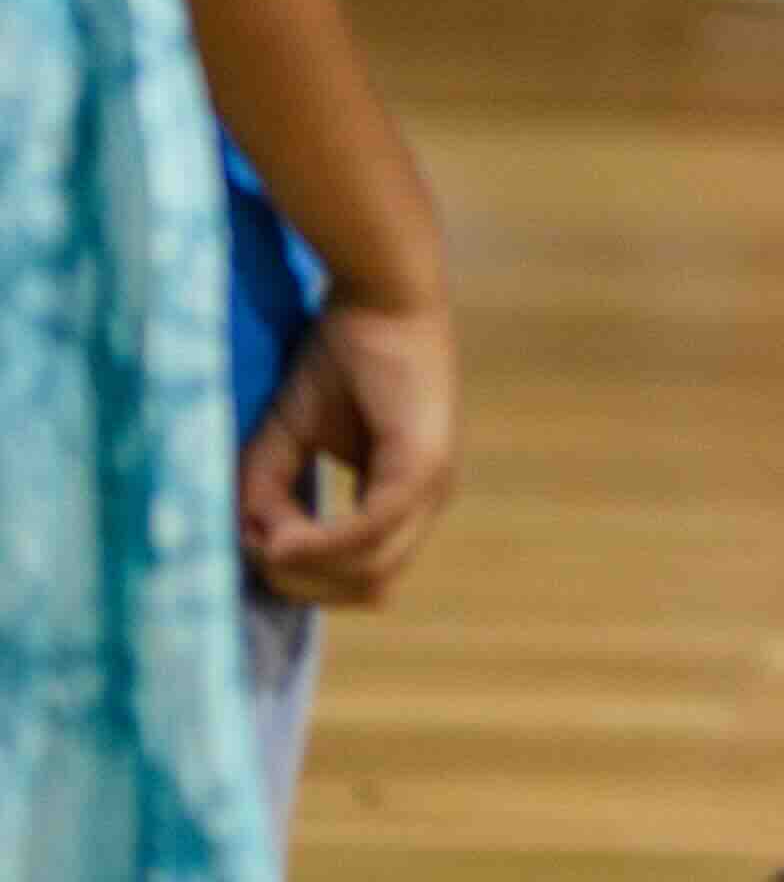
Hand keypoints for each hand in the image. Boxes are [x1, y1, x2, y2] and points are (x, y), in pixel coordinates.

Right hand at [238, 293, 461, 604]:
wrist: (376, 294)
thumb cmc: (338, 355)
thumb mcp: (287, 436)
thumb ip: (267, 493)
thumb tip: (251, 546)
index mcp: (402, 496)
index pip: (363, 576)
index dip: (307, 577)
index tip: (257, 551)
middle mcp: (426, 500)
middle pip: (368, 587)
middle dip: (304, 585)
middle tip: (256, 555)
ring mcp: (432, 487)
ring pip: (371, 572)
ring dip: (309, 570)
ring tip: (266, 541)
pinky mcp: (423, 467)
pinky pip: (373, 532)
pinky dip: (325, 545)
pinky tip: (286, 537)